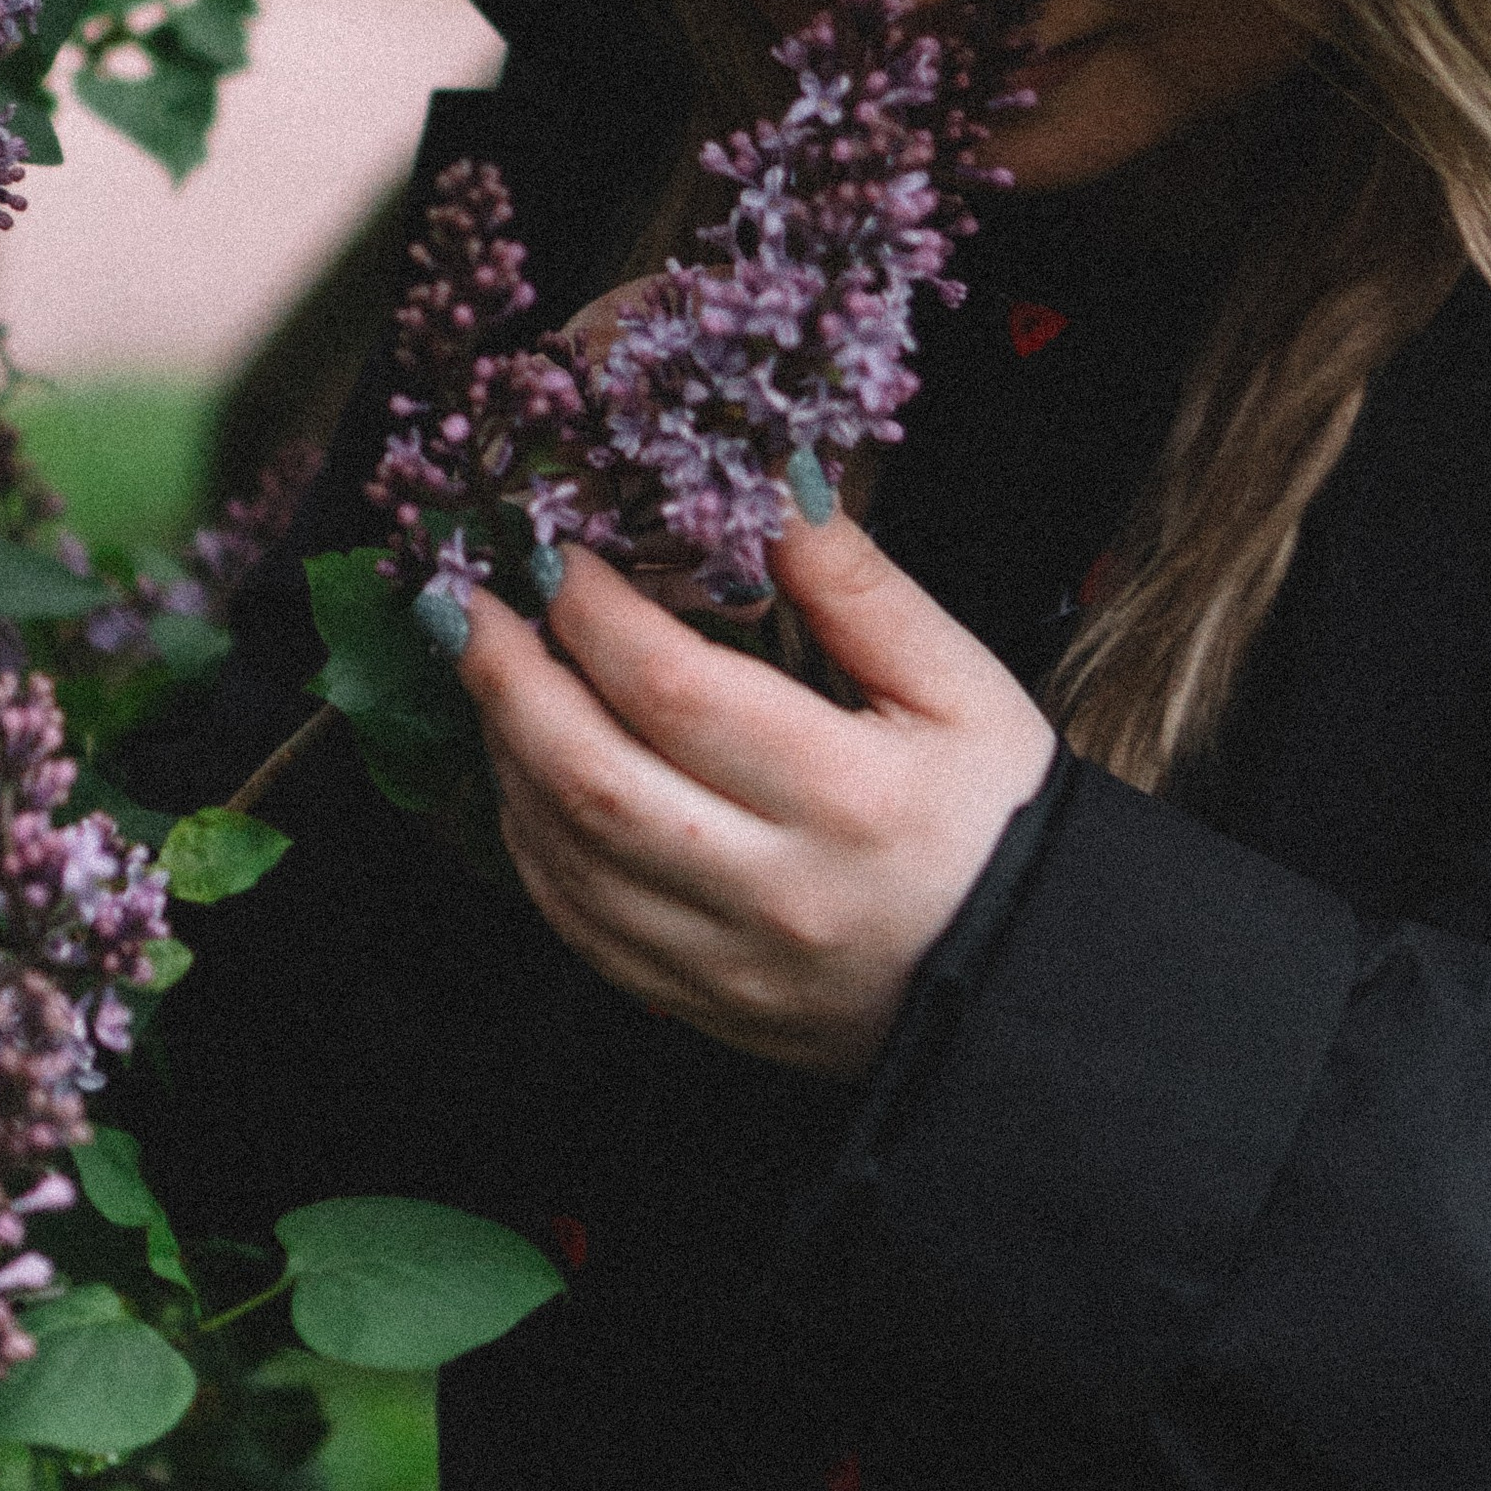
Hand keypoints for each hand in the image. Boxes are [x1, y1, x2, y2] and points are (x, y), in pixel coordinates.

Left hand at [454, 501, 1057, 1080]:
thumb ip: (860, 588)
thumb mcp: (961, 685)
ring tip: (489, 671)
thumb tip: (772, 486)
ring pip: (568, 858)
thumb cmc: (1000, 820)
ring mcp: (726, 962)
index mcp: (847, 795)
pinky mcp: (699, 1004)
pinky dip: (530, 845)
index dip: (595, 614)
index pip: (677, 692)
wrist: (1025, 981)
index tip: (556, 552)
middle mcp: (773, 889)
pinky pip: (578, 927)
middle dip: (509, 680)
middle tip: (464, 601)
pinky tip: (524, 776)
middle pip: (594, 779)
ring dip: (507, 756)